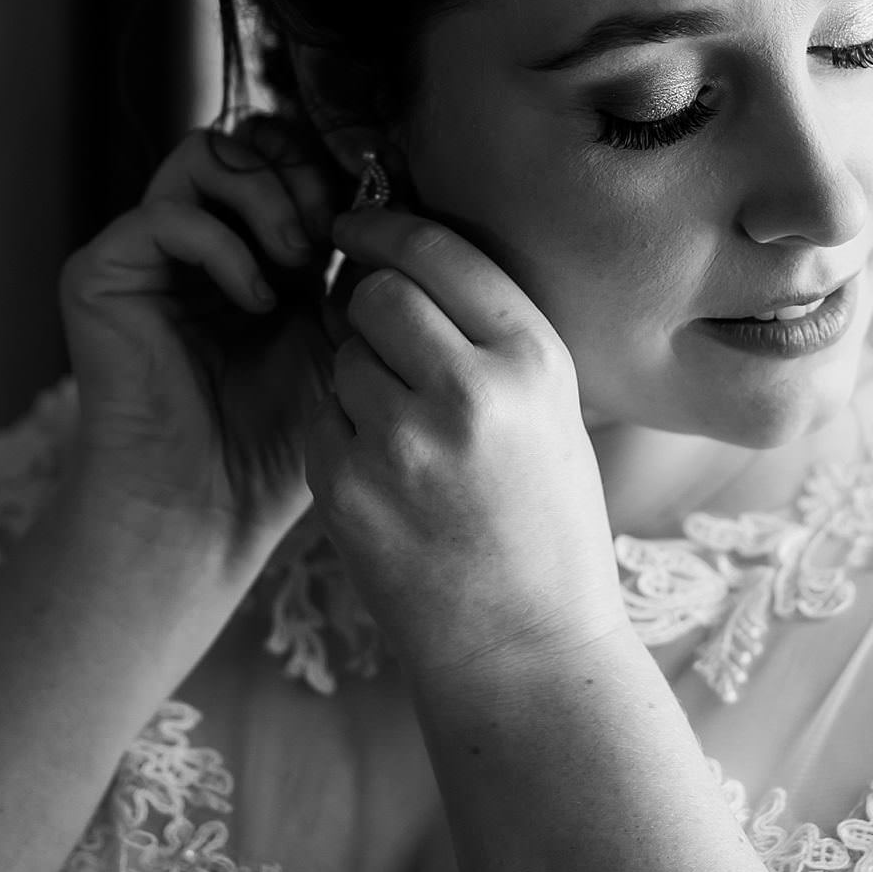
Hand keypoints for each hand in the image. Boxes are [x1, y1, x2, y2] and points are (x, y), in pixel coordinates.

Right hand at [57, 118, 341, 566]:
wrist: (211, 507)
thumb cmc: (279, 436)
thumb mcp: (339, 335)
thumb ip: (353, 263)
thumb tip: (386, 192)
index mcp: (250, 245)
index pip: (283, 152)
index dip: (328, 167)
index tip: (367, 220)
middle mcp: (193, 237)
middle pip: (245, 135)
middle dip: (301, 172)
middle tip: (330, 236)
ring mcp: (144, 251)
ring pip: (204, 154)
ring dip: (267, 197)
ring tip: (299, 261)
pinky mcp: (101, 273)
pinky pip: (166, 215)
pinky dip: (225, 247)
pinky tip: (257, 301)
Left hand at [308, 207, 630, 681]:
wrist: (524, 648)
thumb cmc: (545, 523)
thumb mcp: (553, 412)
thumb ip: (489, 334)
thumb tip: (401, 258)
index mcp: (532, 362)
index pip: (439, 252)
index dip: (386, 227)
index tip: (356, 223)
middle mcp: (467, 393)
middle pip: (375, 294)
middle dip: (369, 307)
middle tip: (383, 339)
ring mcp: (400, 444)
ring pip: (339, 356)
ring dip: (355, 374)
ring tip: (401, 430)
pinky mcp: (347, 489)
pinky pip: (319, 417)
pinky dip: (338, 429)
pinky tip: (382, 471)